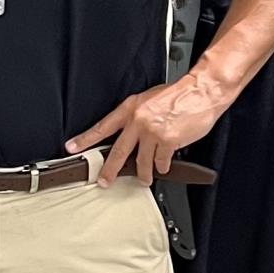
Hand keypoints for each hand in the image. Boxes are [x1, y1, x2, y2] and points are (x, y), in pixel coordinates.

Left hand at [69, 72, 228, 185]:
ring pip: (142, 161)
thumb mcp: (149, 99)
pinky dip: (162, 166)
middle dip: (109, 170)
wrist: (201, 91)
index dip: (85, 139)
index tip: (72, 147)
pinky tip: (163, 167)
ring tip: (143, 180)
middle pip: (118, 151)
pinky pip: (161, 162)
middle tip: (103, 181)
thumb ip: (137, 116)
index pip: (102, 127)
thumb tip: (130, 132)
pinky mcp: (168, 141)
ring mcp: (152, 132)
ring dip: (142, 174)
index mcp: (130, 108)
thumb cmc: (178, 94)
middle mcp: (138, 120)